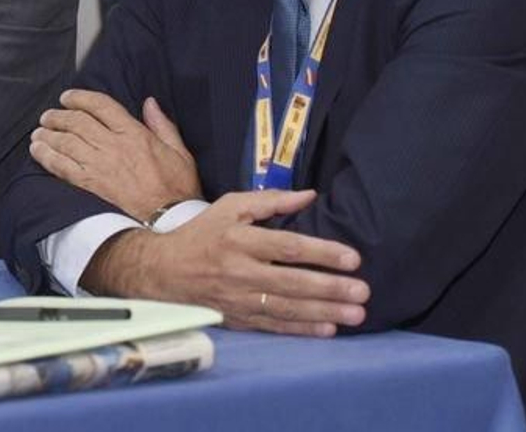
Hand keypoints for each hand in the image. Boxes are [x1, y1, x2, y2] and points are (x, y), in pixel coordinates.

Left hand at [30, 91, 200, 219]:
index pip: (101, 106)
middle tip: (48, 115)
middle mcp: (113, 145)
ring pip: (65, 141)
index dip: (80, 98)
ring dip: (48, 133)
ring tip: (39, 131)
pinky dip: (46, 156)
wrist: (169, 219)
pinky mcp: (89, 184)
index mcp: (134, 133)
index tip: (68, 97)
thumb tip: (149, 103)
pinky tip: (37, 150)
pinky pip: (61, 166)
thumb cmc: (177, 187)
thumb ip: (162, 124)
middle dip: (58, 115)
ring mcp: (99, 165)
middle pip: (77, 122)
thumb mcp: (179, 151)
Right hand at [82, 189, 369, 336]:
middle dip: (330, 288)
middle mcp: (239, 270)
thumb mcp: (230, 206)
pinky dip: (301, 329)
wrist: (162, 271)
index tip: (352, 258)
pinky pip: (274, 326)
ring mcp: (238, 298)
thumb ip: (270, 200)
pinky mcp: (237, 318)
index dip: (321, 253)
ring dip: (324, 311)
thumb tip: (309, 196)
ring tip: (355, 313)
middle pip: (291, 281)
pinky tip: (327, 329)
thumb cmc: (202, 234)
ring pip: (287, 307)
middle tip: (363, 291)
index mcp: (239, 238)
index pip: (286, 247)